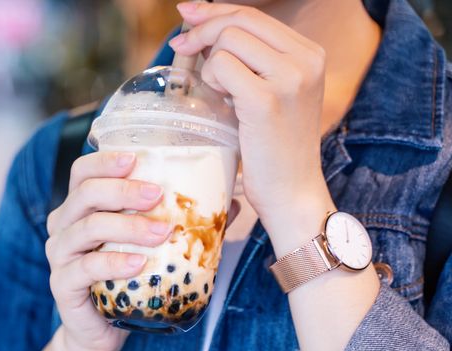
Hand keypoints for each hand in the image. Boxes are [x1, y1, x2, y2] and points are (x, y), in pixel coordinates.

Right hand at [45, 151, 167, 350]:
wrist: (101, 331)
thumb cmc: (125, 281)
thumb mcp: (149, 246)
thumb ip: (179, 221)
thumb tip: (231, 202)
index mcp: (79, 208)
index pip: (82, 172)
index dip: (105, 161)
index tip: (136, 159)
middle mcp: (63, 227)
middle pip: (85, 194)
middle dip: (123, 190)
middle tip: (158, 194)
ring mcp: (60, 256)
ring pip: (86, 228)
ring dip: (127, 226)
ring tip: (160, 231)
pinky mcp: (62, 285)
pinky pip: (85, 268)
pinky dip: (113, 263)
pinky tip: (139, 263)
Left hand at [170, 2, 334, 247]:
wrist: (291, 192)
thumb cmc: (271, 149)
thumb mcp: (269, 95)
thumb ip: (248, 62)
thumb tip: (200, 27)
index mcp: (309, 53)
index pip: (253, 15)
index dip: (215, 11)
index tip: (188, 15)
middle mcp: (306, 59)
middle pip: (240, 19)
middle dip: (202, 27)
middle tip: (180, 45)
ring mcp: (290, 77)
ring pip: (228, 39)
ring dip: (209, 62)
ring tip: (218, 93)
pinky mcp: (267, 99)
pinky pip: (221, 66)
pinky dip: (211, 80)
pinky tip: (220, 102)